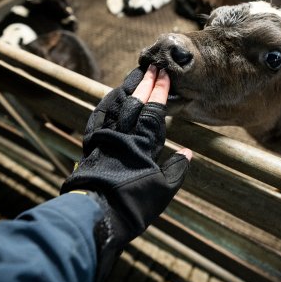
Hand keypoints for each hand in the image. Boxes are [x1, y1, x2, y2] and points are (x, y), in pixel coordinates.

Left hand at [61, 66, 190, 281]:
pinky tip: (110, 95)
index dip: (160, 91)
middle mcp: (124, 136)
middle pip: (135, 102)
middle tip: (154, 66)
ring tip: (135, 74)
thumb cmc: (132, 206)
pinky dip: (105, 104)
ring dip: (127, 88)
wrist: (95, 215)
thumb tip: (188, 152)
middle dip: (146, 83)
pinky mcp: (91, 145)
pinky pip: (98, 118)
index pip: (153, 111)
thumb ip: (176, 169)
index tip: (165, 74)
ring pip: (116, 106)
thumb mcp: (162, 191)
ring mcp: (105, 138)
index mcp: (143, 145)